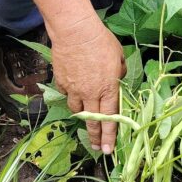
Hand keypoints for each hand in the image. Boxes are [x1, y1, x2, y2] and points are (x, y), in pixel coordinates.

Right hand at [49, 13, 125, 153]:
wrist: (75, 31)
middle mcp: (91, 93)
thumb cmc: (100, 40)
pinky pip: (67, 94)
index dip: (110, 136)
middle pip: (93, 121)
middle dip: (96, 137)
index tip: (109, 150)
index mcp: (108, 89)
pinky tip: (74, 92)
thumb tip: (118, 79)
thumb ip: (120, 72)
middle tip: (98, 148)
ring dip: (83, 116)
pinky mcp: (62, 82)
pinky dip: (71, 96)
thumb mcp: (119, 56)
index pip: (110, 118)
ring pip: (78, 110)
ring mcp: (74, 89)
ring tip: (86, 119)